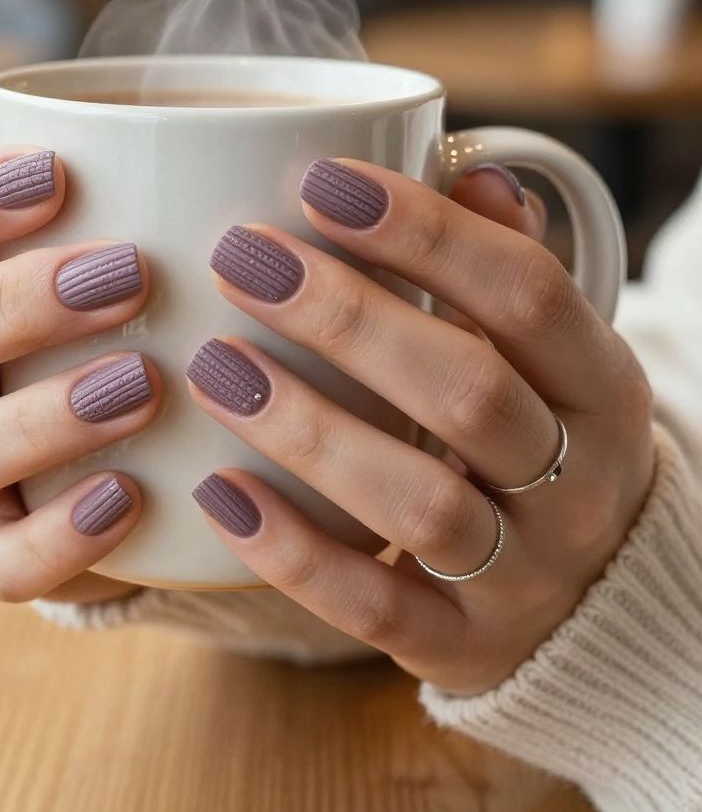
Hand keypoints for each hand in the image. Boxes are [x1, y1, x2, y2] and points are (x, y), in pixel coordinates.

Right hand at [0, 95, 158, 604]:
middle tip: (131, 275)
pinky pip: (4, 563)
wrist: (113, 446)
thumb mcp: (71, 244)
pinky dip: (61, 535)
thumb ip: (31, 181)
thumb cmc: (91, 320)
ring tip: (145, 383)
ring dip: (46, 417)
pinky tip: (130, 496)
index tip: (56, 171)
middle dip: (21, 303)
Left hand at [190, 159, 653, 693]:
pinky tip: (216, 490)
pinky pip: (374, 605)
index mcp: (599, 385)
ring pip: (418, 502)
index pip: (525, 292)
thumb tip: (467, 167)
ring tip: (212, 364)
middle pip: (465, 392)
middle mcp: (578, 481)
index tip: (318, 180)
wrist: (595, 596)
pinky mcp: (464, 645)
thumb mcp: (547, 354)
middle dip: (346, 318)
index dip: (424, 232)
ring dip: (307, 429)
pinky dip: (292, 551)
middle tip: (240, 258)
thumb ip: (503, 263)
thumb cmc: (537, 435)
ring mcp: (525, 573)